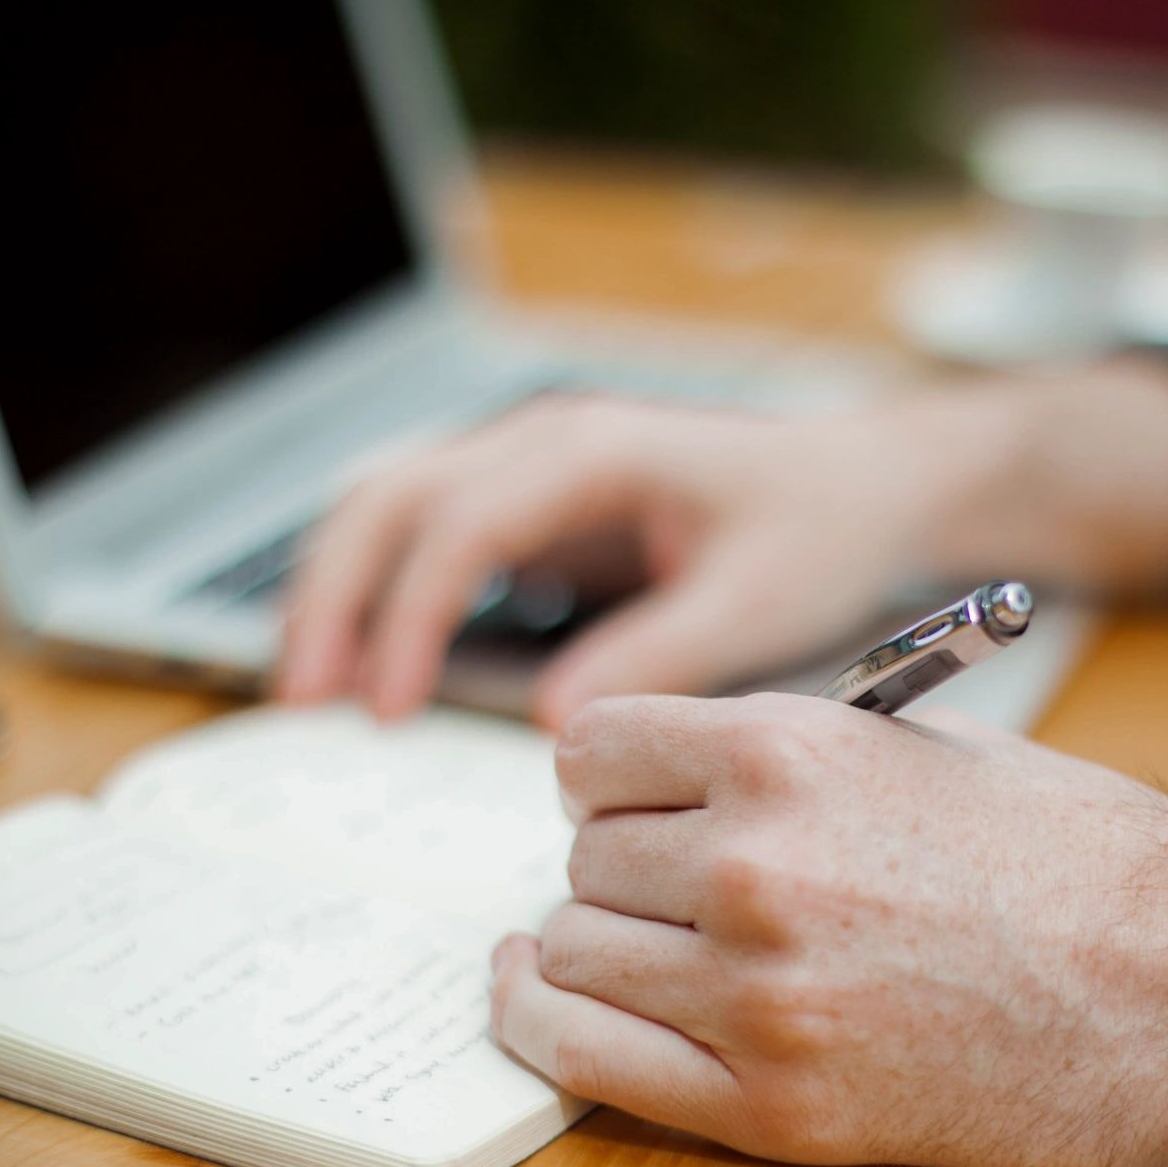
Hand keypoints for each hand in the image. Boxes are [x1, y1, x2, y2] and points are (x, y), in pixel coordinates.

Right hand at [277, 394, 972, 726]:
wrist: (865, 485)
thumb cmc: (819, 533)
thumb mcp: (755, 603)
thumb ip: (657, 656)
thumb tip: (556, 725)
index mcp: (595, 452)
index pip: (461, 523)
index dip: (408, 616)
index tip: (386, 708)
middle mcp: (545, 441)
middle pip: (390, 496)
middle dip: (331, 593)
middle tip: (302, 701)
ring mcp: (531, 465)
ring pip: (389, 503)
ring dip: (336, 586)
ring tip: (308, 688)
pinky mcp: (532, 504)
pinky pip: (425, 531)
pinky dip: (378, 587)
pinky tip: (365, 662)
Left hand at [489, 691, 1167, 1166]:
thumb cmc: (1077, 854)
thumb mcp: (923, 745)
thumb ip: (783, 751)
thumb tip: (671, 770)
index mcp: (789, 752)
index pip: (593, 749)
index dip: (608, 773)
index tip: (628, 796)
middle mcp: (754, 865)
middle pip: (586, 855)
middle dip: (621, 860)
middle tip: (676, 879)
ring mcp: (758, 995)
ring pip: (574, 950)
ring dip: (598, 942)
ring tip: (651, 942)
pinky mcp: (774, 1107)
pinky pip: (587, 1059)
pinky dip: (546, 1023)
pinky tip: (544, 995)